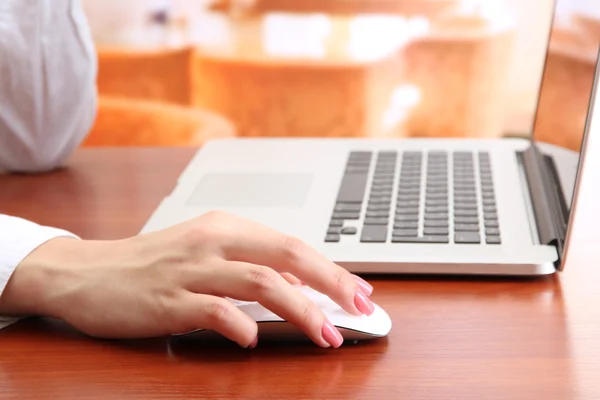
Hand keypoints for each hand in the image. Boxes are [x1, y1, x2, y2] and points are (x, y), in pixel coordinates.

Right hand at [0, 211, 373, 348]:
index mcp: (225, 227)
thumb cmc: (151, 264)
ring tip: (325, 334)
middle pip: (287, 254)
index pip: (292, 243)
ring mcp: (190, 271)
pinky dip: (240, 326)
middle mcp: (212, 241)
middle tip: (361, 309)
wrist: (85, 272)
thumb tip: (299, 286)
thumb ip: (247, 263)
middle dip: (332, 283)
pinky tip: (252, 341)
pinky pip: (214, 311)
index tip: (359, 292)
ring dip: (300, 310)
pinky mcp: (167, 301)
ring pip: (260, 282)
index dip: (331, 268)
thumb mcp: (203, 251)